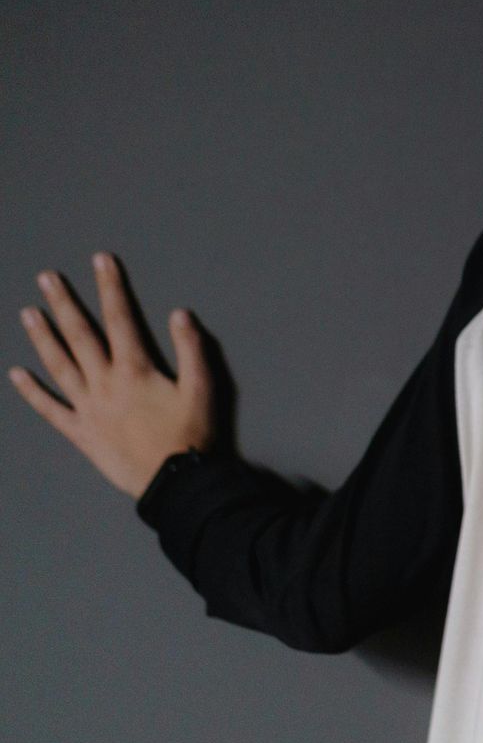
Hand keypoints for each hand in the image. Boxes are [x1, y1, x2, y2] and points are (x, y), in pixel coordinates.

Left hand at [10, 254, 217, 496]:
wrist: (175, 481)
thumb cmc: (192, 435)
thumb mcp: (203, 390)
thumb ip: (192, 350)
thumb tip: (180, 314)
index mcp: (136, 370)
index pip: (121, 319)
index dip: (111, 287)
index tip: (101, 260)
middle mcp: (105, 383)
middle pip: (80, 336)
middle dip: (64, 303)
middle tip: (46, 278)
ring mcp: (88, 408)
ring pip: (59, 366)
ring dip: (42, 337)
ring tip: (28, 312)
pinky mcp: (81, 432)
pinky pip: (51, 410)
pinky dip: (33, 392)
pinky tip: (17, 374)